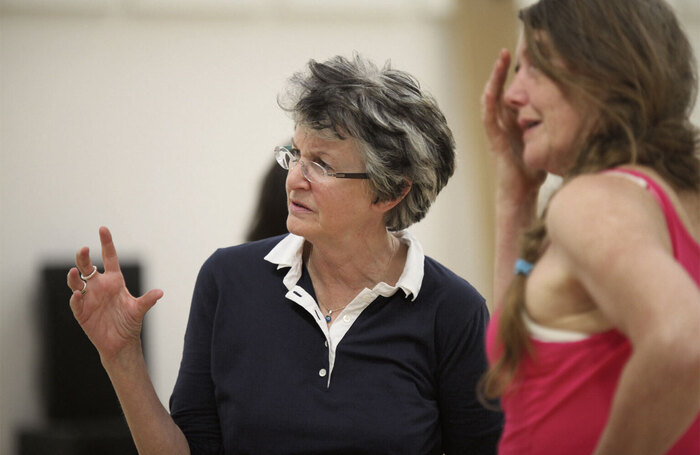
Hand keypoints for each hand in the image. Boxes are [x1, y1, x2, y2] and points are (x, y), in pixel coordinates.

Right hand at [67, 226, 162, 361]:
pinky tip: (78, 295)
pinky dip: (76, 298)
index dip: (106, 243)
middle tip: (85, 249)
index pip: (109, 257)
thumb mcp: (139, 310)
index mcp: (115, 281)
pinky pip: (76, 302)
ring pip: (76, 282)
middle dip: (84, 257)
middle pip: (88, 267)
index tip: (103, 229)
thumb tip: (160, 292)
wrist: (121, 343)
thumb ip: (147, 301)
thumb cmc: (129, 323)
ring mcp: (89, 298)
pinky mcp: (82, 312)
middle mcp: (100, 286)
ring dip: (73, 276)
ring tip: (74, 271)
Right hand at [481, 49, 545, 195]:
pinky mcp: (495, 141)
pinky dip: (490, 103)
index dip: (517, 77)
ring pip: (492, 100)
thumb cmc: (534, 173)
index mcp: (515, 124)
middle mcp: (504, 125)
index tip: (526, 60)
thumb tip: (584, 118)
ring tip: (499, 62)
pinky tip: (492, 89)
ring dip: (494, 80)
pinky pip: (489, 118)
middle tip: (508, 52)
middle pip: (501, 92)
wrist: (521, 195)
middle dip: (503, 72)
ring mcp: (497, 132)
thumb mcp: (549, 144)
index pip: (514, 95)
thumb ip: (556, 130)